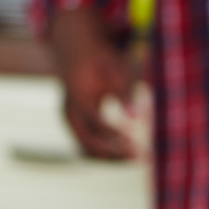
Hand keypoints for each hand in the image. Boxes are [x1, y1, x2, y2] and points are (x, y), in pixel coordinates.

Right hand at [48, 7, 138, 160]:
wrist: (77, 49)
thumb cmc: (101, 57)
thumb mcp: (117, 69)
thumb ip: (125, 93)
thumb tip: (136, 118)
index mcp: (78, 97)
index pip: (96, 123)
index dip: (116, 135)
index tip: (136, 142)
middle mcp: (69, 112)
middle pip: (88, 143)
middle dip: (114, 154)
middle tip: (140, 158)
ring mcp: (69, 119)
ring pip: (85, 148)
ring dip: (110, 157)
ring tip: (136, 159)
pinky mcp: (74, 122)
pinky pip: (86, 144)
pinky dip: (104, 151)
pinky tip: (125, 152)